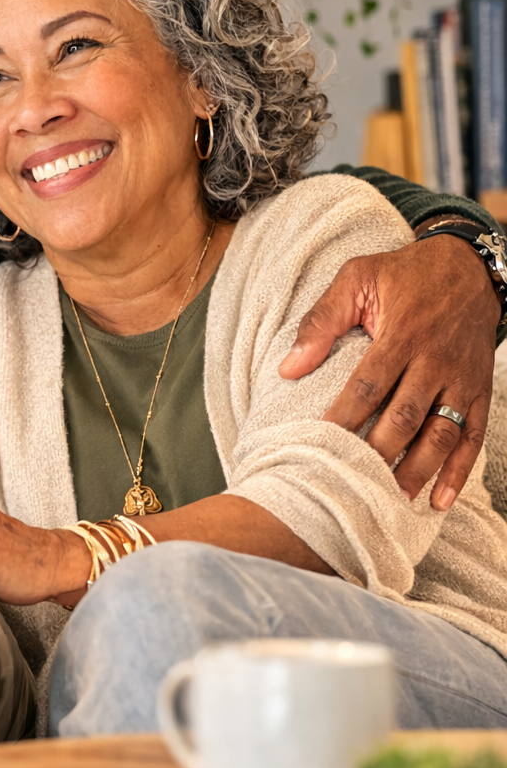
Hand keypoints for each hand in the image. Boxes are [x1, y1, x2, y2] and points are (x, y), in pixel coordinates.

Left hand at [278, 233, 497, 509]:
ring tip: (391, 499)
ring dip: (417, 470)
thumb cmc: (405, 273)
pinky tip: (439, 500)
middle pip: (405, 416)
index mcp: (402, 334)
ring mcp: (461, 379)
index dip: (344, 417)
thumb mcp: (357, 278)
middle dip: (378, 452)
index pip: (368, 385)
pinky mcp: (479, 390)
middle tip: (351, 481)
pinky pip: (473, 435)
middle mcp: (435, 361)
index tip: (320, 445)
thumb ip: (321, 320)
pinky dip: (459, 471)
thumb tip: (288, 367)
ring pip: (440, 433)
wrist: (471, 267)